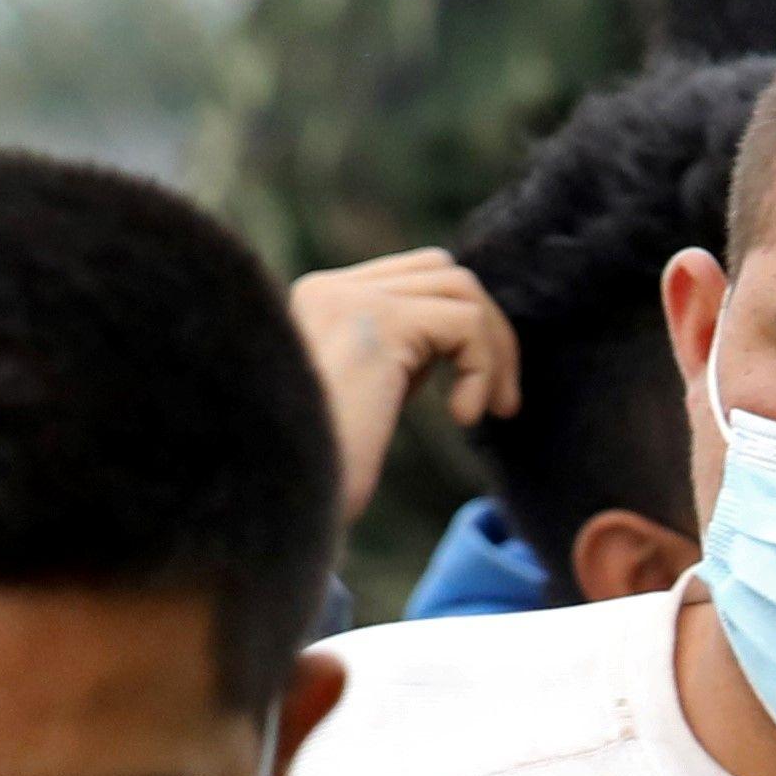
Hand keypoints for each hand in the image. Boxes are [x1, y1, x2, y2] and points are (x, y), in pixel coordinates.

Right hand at [284, 250, 518, 525]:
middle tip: (504, 404)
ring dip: (494, 352)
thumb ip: (395, 357)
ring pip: (462, 290)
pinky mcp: (378, 324)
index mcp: (318, 300)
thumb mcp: (359, 398)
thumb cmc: (314, 476)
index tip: (474, 397)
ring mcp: (350, 299)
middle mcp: (329, 288)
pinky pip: (465, 325)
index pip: (413, 277)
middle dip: (489, 332)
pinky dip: (481, 370)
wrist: (271, 504)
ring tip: (488, 412)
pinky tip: (462, 418)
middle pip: (443, 271)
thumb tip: (456, 339)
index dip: (459, 328)